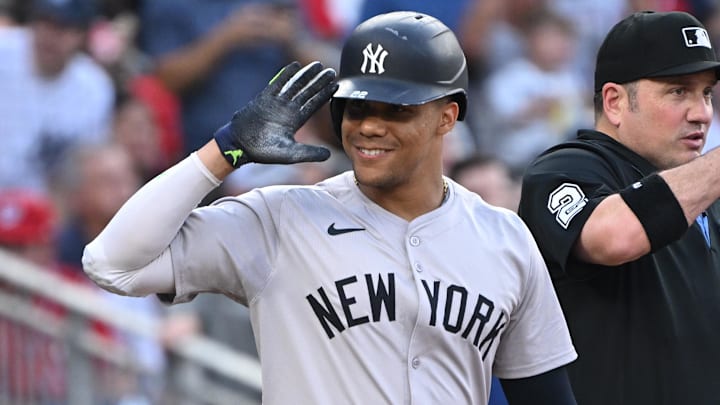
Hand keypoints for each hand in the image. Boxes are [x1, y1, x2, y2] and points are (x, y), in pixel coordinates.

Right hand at [214, 61, 336, 167]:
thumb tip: (329, 155)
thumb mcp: (290, 154)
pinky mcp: (263, 99)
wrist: (240, 146)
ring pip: (294, 85)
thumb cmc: (264, 152)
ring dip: (305, 75)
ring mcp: (275, 103)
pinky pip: (276, 84)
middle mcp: (287, 109)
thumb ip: (309, 153)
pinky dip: (285, 75)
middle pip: (306, 92)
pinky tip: (295, 66)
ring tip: (317, 65)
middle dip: (319, 81)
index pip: (313, 104)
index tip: (336, 85)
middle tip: (331, 71)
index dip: (324, 95)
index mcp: (295, 121)